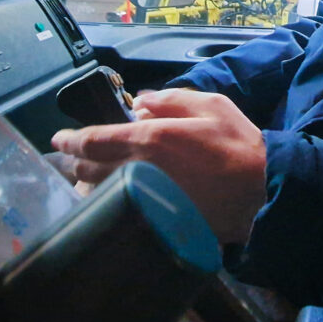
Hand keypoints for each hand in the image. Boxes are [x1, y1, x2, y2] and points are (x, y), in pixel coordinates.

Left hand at [50, 89, 266, 243]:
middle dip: (77, 162)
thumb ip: (172, 99)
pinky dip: (109, 203)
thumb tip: (141, 102)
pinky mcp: (156, 221)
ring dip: (89, 184)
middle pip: (90, 170)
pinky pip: (120, 212)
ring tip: (86, 177)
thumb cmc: (237, 144)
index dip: (71, 140)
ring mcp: (146, 200)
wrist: (264, 191)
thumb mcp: (211, 105)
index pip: (96, 140)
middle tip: (73, 157)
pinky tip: (111, 199)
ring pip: (101, 194)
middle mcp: (140, 171)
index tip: (58, 140)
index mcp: (150, 139)